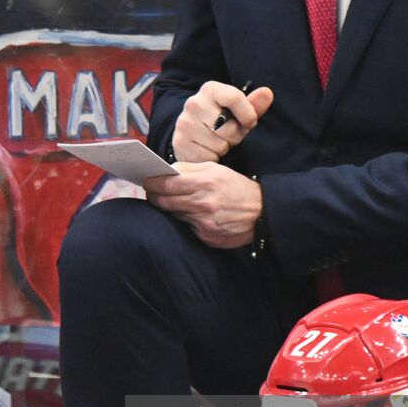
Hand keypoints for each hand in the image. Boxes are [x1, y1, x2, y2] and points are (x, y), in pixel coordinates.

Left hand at [144, 162, 261, 248]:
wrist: (261, 212)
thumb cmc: (236, 187)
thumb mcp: (216, 170)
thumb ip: (189, 169)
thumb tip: (167, 170)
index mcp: (204, 183)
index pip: (166, 184)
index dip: (151, 182)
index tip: (145, 179)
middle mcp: (202, 204)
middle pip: (164, 202)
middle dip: (154, 196)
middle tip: (151, 191)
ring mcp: (203, 223)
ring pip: (173, 215)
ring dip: (168, 208)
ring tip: (168, 200)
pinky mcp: (206, 237)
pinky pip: (186, 227)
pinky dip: (184, 220)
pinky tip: (188, 214)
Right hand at [171, 81, 273, 162]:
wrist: (192, 133)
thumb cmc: (221, 120)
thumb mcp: (239, 111)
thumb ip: (254, 104)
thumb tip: (267, 93)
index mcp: (210, 89)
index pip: (234, 97)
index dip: (248, 115)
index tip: (249, 123)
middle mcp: (194, 103)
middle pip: (229, 126)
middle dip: (235, 135)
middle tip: (229, 134)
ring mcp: (185, 123)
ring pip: (220, 144)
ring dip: (224, 148)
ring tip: (217, 141)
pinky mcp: (180, 142)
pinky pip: (208, 157)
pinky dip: (213, 158)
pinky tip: (208, 150)